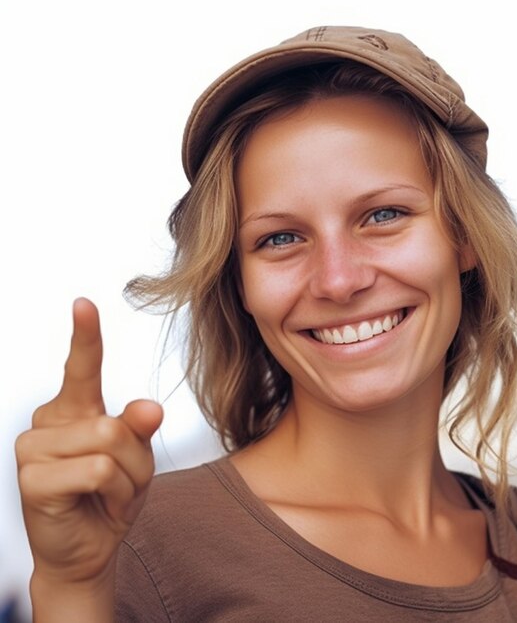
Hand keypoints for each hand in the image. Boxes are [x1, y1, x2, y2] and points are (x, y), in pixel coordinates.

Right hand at [15, 298, 162, 587]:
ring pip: (109, 444)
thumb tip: (149, 407)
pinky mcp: (31, 481)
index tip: (84, 304)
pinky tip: (94, 505)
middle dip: (135, 458)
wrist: (91, 548)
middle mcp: (48, 422)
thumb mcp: (138, 457)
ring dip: (127, 477)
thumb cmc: (111, 495)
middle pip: (115, 422)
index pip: (82, 368)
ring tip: (108, 493)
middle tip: (121, 482)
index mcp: (74, 409)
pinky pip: (98, 471)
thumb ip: (139, 427)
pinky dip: (113, 493)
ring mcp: (33, 449)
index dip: (85, 336)